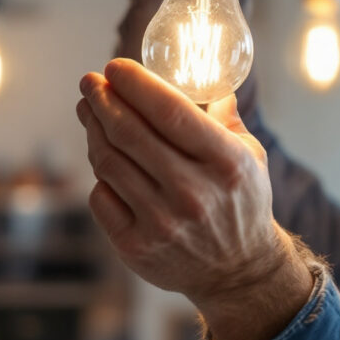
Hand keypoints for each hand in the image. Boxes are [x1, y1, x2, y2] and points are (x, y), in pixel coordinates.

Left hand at [75, 58, 288, 304]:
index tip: (115, 67)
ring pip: (109, 162)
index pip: (170, 112)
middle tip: (90, 81)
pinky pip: (101, 197)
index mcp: (226, 162)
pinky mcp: (136, 247)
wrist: (239, 272)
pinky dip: (99, 172)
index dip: (135, 84)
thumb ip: (227, 118)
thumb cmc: (242, 203)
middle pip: (130, 133)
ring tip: (88, 109)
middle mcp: (193, 192)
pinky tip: (104, 157)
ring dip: (92, 129)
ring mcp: (162, 222)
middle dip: (102, 99)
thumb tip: (209, 79)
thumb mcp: (251, 156)